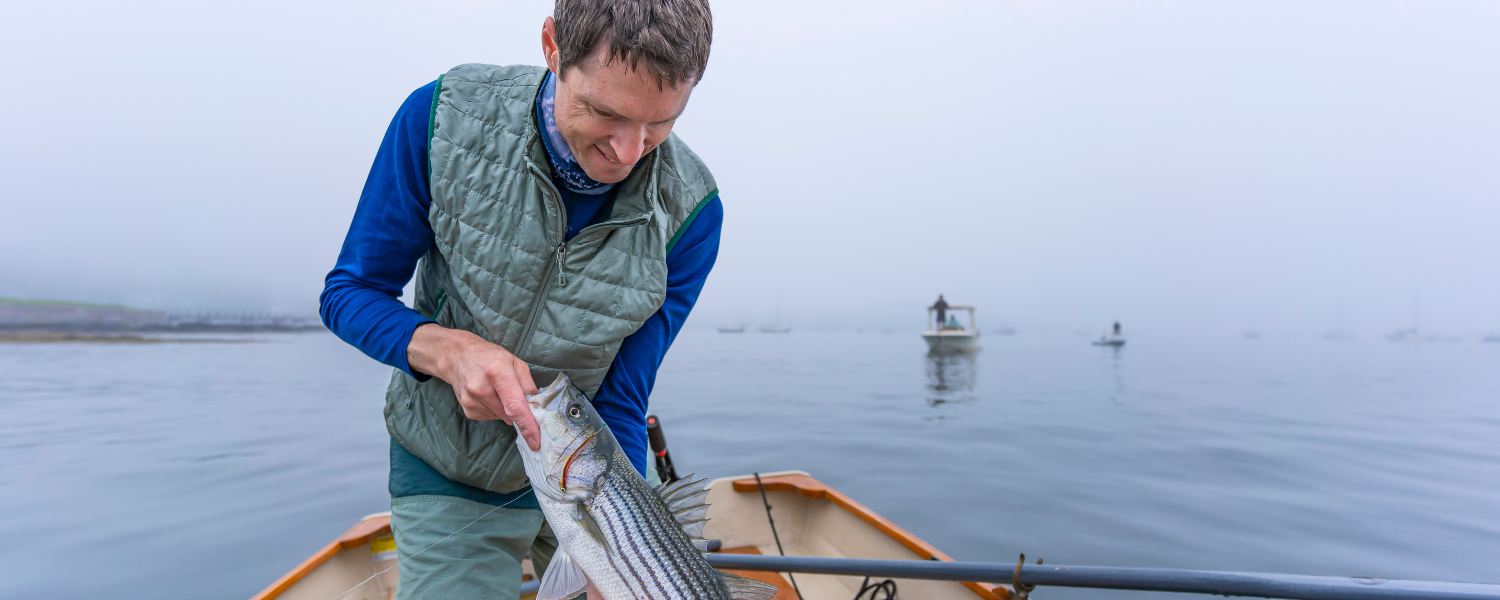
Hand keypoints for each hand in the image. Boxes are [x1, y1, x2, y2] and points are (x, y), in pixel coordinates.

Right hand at [407, 324, 541, 449]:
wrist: (459, 356)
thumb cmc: (491, 357)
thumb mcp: (515, 362)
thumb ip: (528, 385)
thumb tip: (535, 408)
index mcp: (498, 372)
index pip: (515, 406)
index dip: (527, 425)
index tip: (535, 441)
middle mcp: (481, 388)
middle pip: (509, 414)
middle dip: (520, 413)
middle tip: (519, 397)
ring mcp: (471, 401)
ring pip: (502, 418)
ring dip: (506, 410)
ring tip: (498, 390)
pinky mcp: (467, 410)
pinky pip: (491, 418)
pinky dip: (496, 410)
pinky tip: (489, 396)